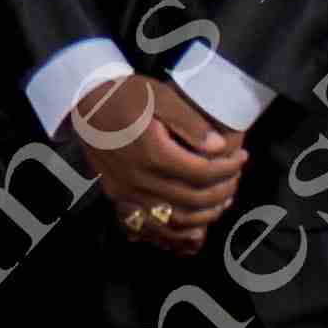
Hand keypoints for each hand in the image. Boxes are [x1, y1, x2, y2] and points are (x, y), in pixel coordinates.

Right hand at [67, 73, 244, 254]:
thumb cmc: (126, 95)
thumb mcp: (160, 96)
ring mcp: (127, 193)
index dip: (229, 169)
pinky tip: (192, 225)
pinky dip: (175, 232)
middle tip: (236, 178)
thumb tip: (220, 147)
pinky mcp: (118, 198)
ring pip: (174, 220)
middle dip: (223, 192)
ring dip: (204, 216)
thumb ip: (190, 122)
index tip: (243, 158)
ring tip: (221, 199)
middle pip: (193, 200)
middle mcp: (139, 179)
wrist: (84, 102)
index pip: (203, 173)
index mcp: (153, 153)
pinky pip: (150, 227)